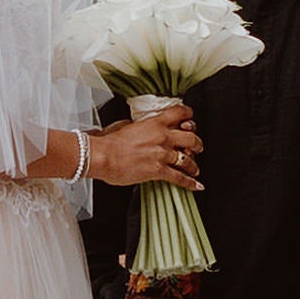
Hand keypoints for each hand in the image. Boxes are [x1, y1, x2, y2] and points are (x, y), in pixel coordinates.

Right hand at [84, 110, 199, 190]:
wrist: (102, 156)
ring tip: (195, 169)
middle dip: (197, 143)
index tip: (190, 121)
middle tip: (197, 147)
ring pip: (188, 159)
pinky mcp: (158, 170)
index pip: (180, 113)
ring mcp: (162, 154)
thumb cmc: (109, 141)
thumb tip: (143, 128)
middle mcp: (163, 137)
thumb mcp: (127, 125)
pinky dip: (190, 183)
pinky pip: (179, 177)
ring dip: (194, 165)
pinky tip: (196, 185)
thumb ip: (141, 126)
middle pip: (191, 137)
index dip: (189, 116)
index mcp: (155, 122)